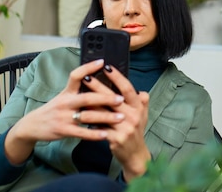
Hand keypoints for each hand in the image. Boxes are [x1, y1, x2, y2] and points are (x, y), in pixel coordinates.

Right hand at [4, 59, 124, 164]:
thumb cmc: (53, 110)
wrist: (32, 125)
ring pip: (87, 116)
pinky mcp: (63, 130)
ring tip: (120, 117)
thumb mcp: (62, 97)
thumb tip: (98, 83)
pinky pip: (81, 133)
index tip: (102, 62)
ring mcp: (63, 117)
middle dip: (105, 98)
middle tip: (121, 98)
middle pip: (87, 98)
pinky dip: (94, 134)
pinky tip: (106, 134)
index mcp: (66, 92)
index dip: (88, 67)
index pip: (76, 75)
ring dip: (105, 117)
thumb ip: (78, 91)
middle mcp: (65, 102)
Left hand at [82, 64, 150, 180]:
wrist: (135, 154)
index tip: (107, 67)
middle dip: (98, 86)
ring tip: (78, 97)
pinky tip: (81, 116)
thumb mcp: (143, 114)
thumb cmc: (136, 131)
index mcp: (139, 107)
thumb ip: (141, 101)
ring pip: (103, 113)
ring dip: (89, 105)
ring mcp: (124, 128)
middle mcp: (133, 116)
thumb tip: (139, 90)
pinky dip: (90, 122)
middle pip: (112, 98)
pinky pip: (99, 127)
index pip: (127, 88)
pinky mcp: (115, 138)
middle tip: (87, 78)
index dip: (117, 77)